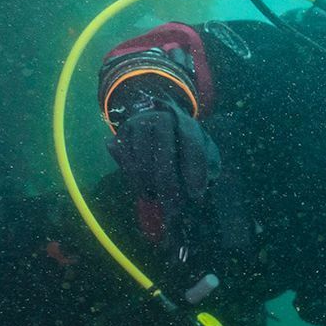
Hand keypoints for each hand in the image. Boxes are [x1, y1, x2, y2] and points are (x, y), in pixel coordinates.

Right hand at [108, 101, 219, 220]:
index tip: (197, 196)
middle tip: (173, 209)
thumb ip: (206, 163)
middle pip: (165, 159)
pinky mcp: (119, 135)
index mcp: (184, 122)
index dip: (195, 173)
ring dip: (150, 187)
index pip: (192, 147)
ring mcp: (137, 126)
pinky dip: (134, 181)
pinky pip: (125, 163)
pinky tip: (143, 189)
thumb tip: (200, 191)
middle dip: (170, 188)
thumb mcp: (198, 144)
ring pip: (142, 164)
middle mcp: (160, 120)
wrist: (150, 115)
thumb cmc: (180, 139)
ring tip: (157, 199)